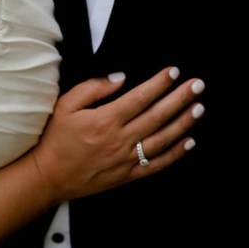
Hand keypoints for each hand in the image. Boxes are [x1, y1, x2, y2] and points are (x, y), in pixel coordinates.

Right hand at [32, 66, 203, 201]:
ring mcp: (127, 159)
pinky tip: (189, 142)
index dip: (159, 84)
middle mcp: (121, 139)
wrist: (49, 176)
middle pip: (157, 116)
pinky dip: (175, 154)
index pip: (140, 97)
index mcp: (106, 119)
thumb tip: (121, 78)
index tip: (174, 71)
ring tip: (200, 108)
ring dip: (183, 123)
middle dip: (180, 99)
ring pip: (163, 139)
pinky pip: (157, 164)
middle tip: (198, 85)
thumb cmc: (56, 138)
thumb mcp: (66, 104)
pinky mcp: (128, 175)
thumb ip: (93, 88)